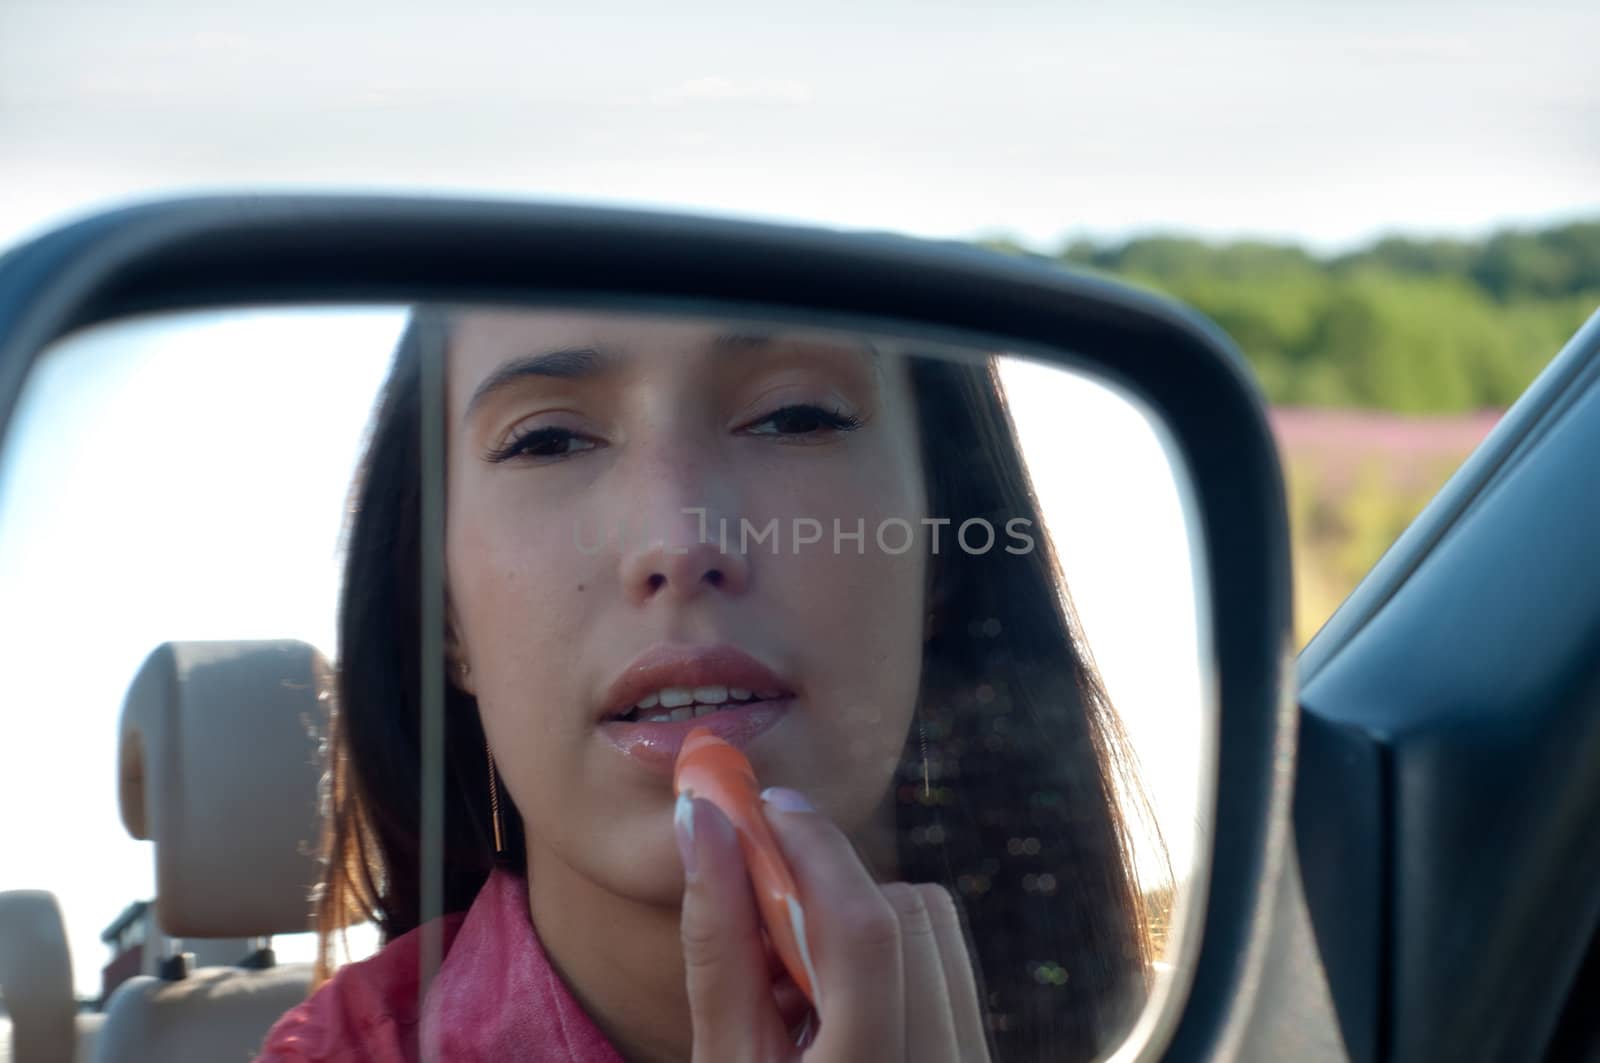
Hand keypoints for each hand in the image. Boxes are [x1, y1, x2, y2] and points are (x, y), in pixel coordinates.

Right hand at [677, 787, 992, 1060]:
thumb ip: (718, 945)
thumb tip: (705, 821)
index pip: (864, 929)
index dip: (812, 849)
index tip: (761, 808)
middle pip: (909, 913)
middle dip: (830, 885)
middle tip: (761, 896)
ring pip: (937, 931)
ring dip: (862, 920)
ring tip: (798, 978)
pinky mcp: (979, 1059)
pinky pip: (949, 969)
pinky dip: (894, 956)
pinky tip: (840, 1004)